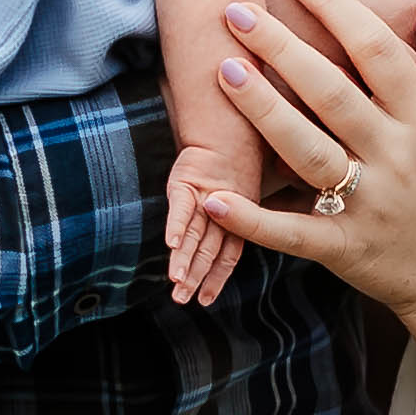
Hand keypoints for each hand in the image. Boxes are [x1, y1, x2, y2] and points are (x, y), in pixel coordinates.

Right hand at [161, 139, 257, 306]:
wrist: (229, 113)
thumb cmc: (239, 143)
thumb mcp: (244, 179)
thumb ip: (239, 204)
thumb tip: (228, 224)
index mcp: (238, 212)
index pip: (229, 253)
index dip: (217, 277)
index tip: (206, 300)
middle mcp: (224, 208)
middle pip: (208, 249)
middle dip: (195, 277)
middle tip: (183, 300)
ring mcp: (206, 194)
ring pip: (195, 234)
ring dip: (185, 260)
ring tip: (177, 283)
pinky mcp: (188, 179)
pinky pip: (181, 207)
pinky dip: (176, 226)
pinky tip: (171, 246)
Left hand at [200, 0, 415, 356]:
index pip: (379, 52)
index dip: (336, 7)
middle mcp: (396, 159)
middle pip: (332, 95)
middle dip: (282, 49)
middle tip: (236, 10)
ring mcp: (366, 207)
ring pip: (306, 154)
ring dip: (263, 112)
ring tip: (224, 71)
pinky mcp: (340, 248)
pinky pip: (290, 234)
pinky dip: (250, 221)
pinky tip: (212, 197)